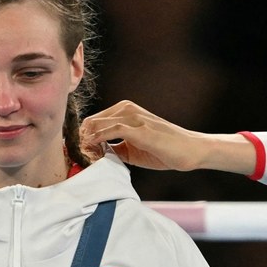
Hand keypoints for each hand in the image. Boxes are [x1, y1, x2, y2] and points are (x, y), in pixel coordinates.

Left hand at [80, 101, 256, 174]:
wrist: (190, 150)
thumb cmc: (165, 150)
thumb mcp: (133, 149)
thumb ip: (115, 148)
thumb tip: (95, 156)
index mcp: (125, 110)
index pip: (94, 120)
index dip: (82, 137)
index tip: (76, 153)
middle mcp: (127, 109)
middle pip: (91, 121)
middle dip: (80, 139)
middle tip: (76, 157)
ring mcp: (133, 117)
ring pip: (97, 124)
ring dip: (86, 141)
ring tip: (81, 157)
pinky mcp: (139, 129)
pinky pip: (110, 131)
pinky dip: (97, 141)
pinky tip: (92, 151)